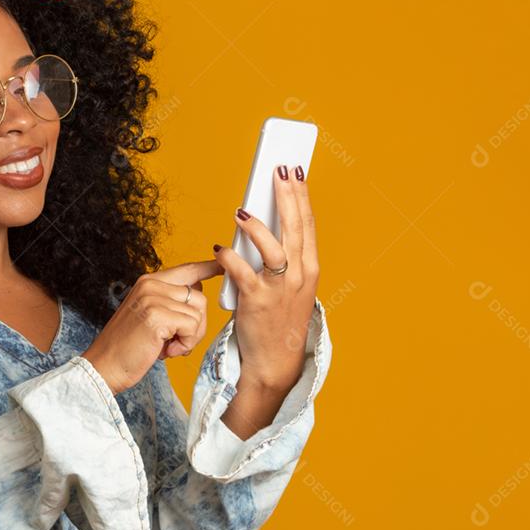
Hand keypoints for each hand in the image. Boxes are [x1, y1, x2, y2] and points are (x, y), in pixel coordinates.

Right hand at [82, 260, 223, 394]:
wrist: (105, 366)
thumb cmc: (128, 347)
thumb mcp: (150, 316)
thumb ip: (171, 301)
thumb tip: (199, 289)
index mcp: (148, 282)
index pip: (187, 269)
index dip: (208, 268)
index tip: (222, 265)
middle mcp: (150, 285)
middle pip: (200, 297)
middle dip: (197, 325)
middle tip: (176, 341)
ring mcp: (153, 298)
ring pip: (199, 313)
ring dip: (190, 337)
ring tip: (168, 346)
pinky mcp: (157, 315)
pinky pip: (192, 326)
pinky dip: (186, 344)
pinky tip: (167, 350)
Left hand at [214, 163, 319, 390]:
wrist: (274, 359)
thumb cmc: (278, 317)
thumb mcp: (290, 284)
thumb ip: (282, 255)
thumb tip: (263, 221)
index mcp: (310, 268)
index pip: (307, 224)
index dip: (301, 195)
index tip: (294, 170)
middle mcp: (299, 275)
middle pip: (294, 227)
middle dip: (286, 195)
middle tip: (277, 169)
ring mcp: (279, 289)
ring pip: (272, 247)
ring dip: (255, 226)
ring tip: (240, 212)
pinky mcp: (257, 301)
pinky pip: (241, 271)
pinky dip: (229, 257)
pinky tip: (219, 249)